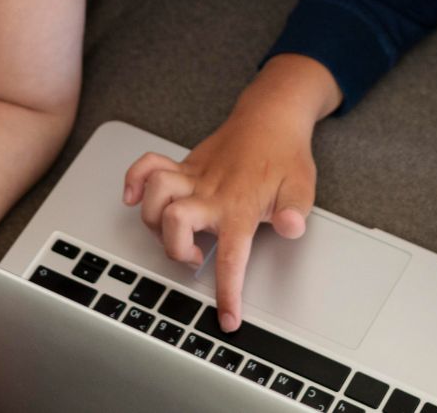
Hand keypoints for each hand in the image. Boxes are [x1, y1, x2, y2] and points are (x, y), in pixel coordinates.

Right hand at [121, 55, 338, 331]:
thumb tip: (291, 227)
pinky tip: (134, 198)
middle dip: (175, 249)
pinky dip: (134, 180)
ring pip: (155, 195)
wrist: (271, 117)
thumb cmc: (286, 154)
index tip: (227, 319)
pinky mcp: (184, 166)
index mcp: (240, 206)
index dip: (227, 292)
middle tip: (194, 257)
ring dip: (155, 221)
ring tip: (174, 233)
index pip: (231, 256)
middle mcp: (211, 193)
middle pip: (174, 221)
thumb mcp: (303, 186)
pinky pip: (147, 166)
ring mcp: (193, 177)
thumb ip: (296, 211)